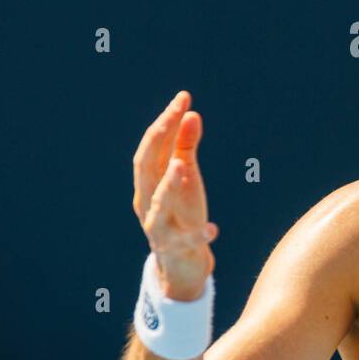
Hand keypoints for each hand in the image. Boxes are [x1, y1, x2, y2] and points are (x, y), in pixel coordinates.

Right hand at [132, 91, 218, 300]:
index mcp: (146, 182)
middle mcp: (145, 201)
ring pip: (158, 204)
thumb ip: (185, 147)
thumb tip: (192, 112)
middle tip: (178, 114)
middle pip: (146, 168)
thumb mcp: (183, 177)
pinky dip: (199, 233)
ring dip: (169, 185)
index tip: (183, 98)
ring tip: (181, 166)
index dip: (164, 121)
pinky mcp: (176, 247)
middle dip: (161, 138)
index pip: (150, 146)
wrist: (180, 262)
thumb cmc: (180, 212)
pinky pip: (187, 239)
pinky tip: (213, 229)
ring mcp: (157, 226)